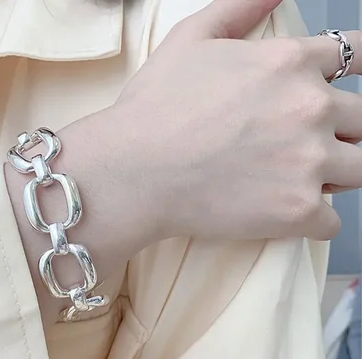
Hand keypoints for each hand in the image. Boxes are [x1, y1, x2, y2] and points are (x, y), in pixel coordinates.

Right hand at [114, 0, 361, 240]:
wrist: (134, 172)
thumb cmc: (154, 110)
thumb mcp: (190, 40)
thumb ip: (239, 8)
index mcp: (290, 63)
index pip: (360, 55)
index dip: (359, 72)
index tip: (343, 95)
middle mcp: (311, 108)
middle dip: (340, 132)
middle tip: (301, 147)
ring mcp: (309, 162)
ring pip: (358, 170)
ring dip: (334, 175)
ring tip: (292, 181)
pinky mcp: (298, 211)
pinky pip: (331, 221)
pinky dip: (313, 219)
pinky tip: (282, 213)